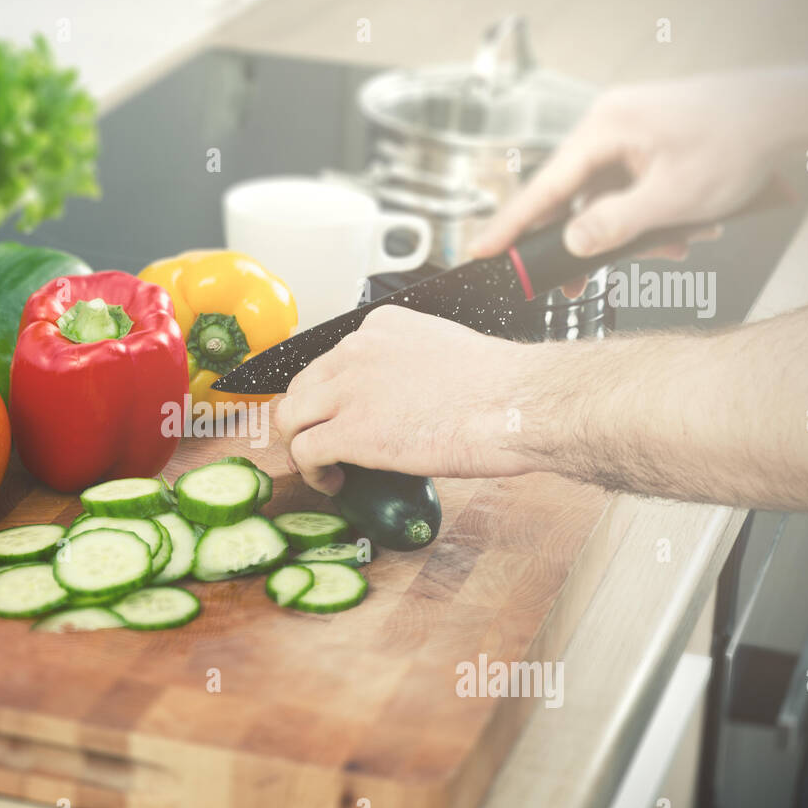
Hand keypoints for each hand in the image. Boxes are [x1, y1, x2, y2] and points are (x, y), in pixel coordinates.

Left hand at [275, 306, 535, 493]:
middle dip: (308, 418)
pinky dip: (310, 471)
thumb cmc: (500, 386)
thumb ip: (411, 367)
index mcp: (381, 326)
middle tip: (323, 443)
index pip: (333, 359)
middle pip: (302, 385)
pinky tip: (331, 482)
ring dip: (300, 443)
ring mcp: (349, 390)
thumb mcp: (445, 353)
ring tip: (322, 466)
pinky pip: (304, 451)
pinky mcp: (349, 431)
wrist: (516, 403)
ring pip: (291, 416)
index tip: (344, 414)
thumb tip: (405, 398)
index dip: (332, 394)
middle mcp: (357, 350)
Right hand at [467, 70, 807, 290]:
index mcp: (605, 128)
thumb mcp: (674, 197)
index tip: (480, 252)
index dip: (510, 225)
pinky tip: (684, 231)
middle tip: (576, 290)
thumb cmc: (738, 143)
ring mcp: (629, 137)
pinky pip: (631, 192)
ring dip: (632, 235)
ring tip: (675, 247)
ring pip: (607, 201)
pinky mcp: (649, 148)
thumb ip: (615, 225)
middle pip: (573, 199)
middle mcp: (610, 127)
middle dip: (586, 246)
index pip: (544, 186)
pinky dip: (650, 218)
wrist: (792, 112)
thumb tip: (572, 246)